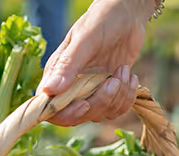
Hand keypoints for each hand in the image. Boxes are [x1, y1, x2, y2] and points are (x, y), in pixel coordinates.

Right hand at [38, 0, 151, 125]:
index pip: (52, 110)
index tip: (84, 104)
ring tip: (124, 70)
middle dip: (99, 103)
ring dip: (117, 97)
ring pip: (99, 115)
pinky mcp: (108, 94)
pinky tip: (130, 76)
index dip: (67, 114)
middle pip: (78, 116)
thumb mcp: (84, 41)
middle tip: (113, 80)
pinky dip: (127, 98)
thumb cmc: (102, 20)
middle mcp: (72, 88)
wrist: (127, 14)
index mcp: (58, 76)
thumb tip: (48, 90)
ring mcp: (91, 93)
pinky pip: (115, 111)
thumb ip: (67, 67)